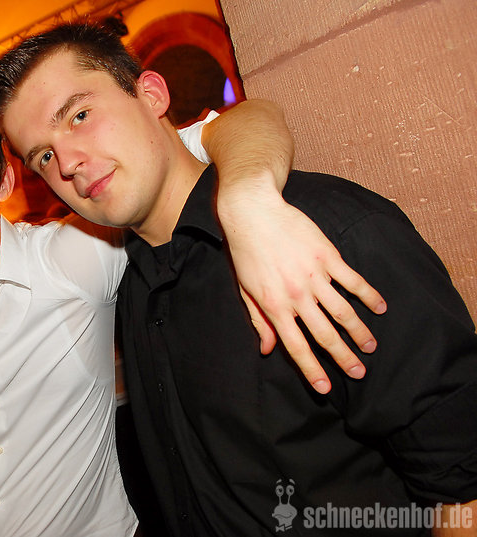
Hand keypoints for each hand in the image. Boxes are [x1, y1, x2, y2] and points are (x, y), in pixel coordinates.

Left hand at [218, 180, 386, 393]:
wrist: (253, 214)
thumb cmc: (246, 253)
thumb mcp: (245, 290)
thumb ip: (259, 321)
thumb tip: (267, 349)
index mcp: (274, 306)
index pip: (295, 346)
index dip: (311, 369)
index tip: (325, 388)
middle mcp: (296, 296)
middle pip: (324, 335)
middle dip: (343, 358)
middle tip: (359, 373)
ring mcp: (314, 276)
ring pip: (342, 312)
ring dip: (359, 332)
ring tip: (371, 347)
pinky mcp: (327, 256)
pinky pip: (352, 281)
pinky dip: (368, 296)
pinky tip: (380, 308)